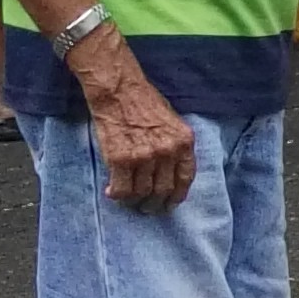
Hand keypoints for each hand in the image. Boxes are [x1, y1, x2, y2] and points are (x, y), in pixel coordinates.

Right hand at [83, 52, 200, 210]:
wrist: (119, 90)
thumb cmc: (145, 103)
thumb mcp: (173, 123)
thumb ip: (175, 147)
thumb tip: (170, 173)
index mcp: (184, 142)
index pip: (186, 179)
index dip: (177, 196)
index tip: (170, 203)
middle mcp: (167, 151)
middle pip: (164, 190)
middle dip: (155, 203)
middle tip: (147, 207)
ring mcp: (144, 156)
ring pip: (142, 193)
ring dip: (135, 201)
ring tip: (129, 200)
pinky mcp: (121, 159)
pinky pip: (122, 190)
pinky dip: (118, 195)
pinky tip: (113, 192)